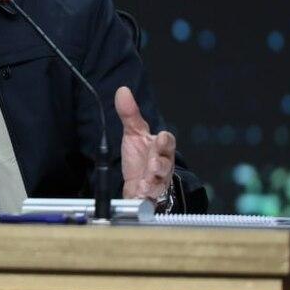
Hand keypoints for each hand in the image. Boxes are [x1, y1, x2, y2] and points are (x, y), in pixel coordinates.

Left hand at [115, 86, 174, 201]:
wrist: (141, 184)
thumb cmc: (141, 157)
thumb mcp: (134, 134)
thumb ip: (130, 114)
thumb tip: (122, 90)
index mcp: (160, 148)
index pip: (167, 142)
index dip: (164, 141)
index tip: (159, 138)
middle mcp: (162, 166)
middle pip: (165, 164)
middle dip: (160, 164)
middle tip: (153, 164)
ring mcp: (157, 183)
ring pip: (160, 183)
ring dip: (153, 183)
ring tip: (145, 184)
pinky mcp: (149, 198)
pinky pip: (149, 199)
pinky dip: (144, 198)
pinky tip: (138, 196)